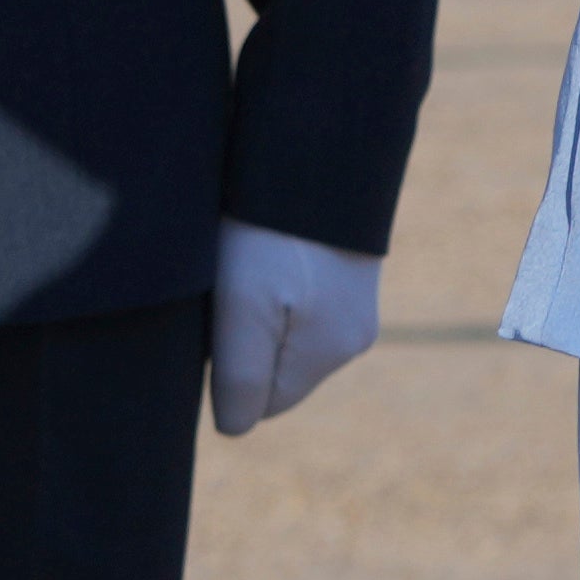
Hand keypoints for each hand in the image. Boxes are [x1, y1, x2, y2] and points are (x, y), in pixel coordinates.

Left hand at [205, 223, 383, 436]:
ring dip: (261, 313)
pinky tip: (271, 253)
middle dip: (246, 343)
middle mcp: (353, 339)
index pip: (260, 405)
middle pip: (275, 372)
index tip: (221, 321)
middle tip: (231, 289)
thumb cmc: (268, 233)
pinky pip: (304, 306)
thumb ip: (238, 378)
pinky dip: (280, 288)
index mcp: (328, 355)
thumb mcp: (240, 310)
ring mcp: (358, 305)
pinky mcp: (353, 274)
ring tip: (251, 264)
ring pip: (287, 338)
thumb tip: (236, 428)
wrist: (318, 151)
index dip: (228, 371)